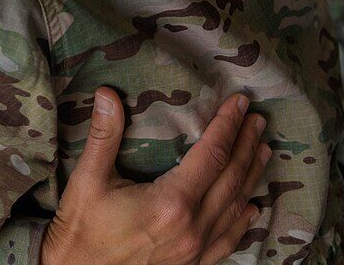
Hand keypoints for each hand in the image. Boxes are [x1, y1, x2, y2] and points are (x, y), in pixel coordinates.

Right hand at [41, 89, 268, 264]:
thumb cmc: (81, 228)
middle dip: (246, 145)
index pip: (212, 155)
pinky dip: (243, 221)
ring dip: (251, 176)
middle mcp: (191, 228)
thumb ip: (103, 136)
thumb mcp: (88, 179)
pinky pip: (227, 241)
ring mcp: (195, 251)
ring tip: (263, 150)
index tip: (240, 103)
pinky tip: (252, 207)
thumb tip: (107, 94)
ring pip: (235, 208)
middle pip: (231, 179)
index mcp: (170, 203)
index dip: (228, 126)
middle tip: (259, 121)